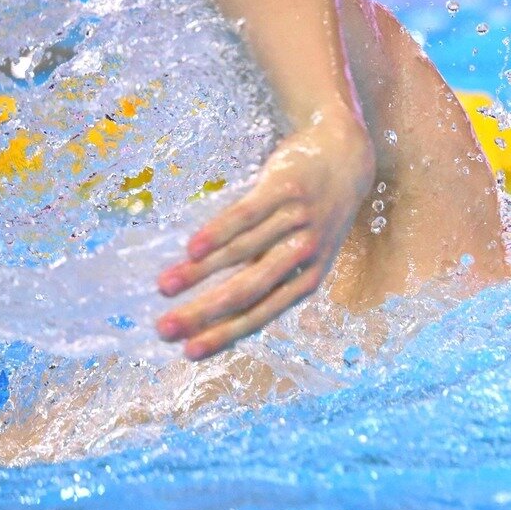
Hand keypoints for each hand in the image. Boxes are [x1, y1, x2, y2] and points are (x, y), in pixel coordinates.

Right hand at [155, 112, 374, 359]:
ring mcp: (297, 218)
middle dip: (204, 313)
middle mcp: (305, 251)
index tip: (187, 353)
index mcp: (309, 276)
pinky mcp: (285, 187)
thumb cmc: (315, 216)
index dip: (225, 334)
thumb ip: (268, 276)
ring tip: (163, 287)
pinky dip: (218, 233)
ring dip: (199, 273)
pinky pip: (247, 214)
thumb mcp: (303, 252)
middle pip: (248, 289)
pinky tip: (191, 249)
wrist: (347, 157)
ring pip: (241, 252)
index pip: (263, 313)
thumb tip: (216, 312)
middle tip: (164, 330)